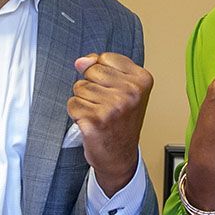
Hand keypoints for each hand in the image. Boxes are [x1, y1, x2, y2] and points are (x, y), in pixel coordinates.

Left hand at [68, 53, 153, 195]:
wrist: (120, 157)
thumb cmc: (121, 122)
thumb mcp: (124, 88)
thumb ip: (104, 67)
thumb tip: (81, 61)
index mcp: (141, 80)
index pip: (105, 58)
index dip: (102, 73)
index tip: (112, 89)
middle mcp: (130, 92)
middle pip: (91, 71)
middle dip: (91, 86)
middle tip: (105, 104)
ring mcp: (114, 107)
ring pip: (79, 88)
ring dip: (84, 101)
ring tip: (99, 114)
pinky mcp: (95, 121)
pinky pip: (72, 104)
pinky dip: (77, 114)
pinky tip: (91, 123)